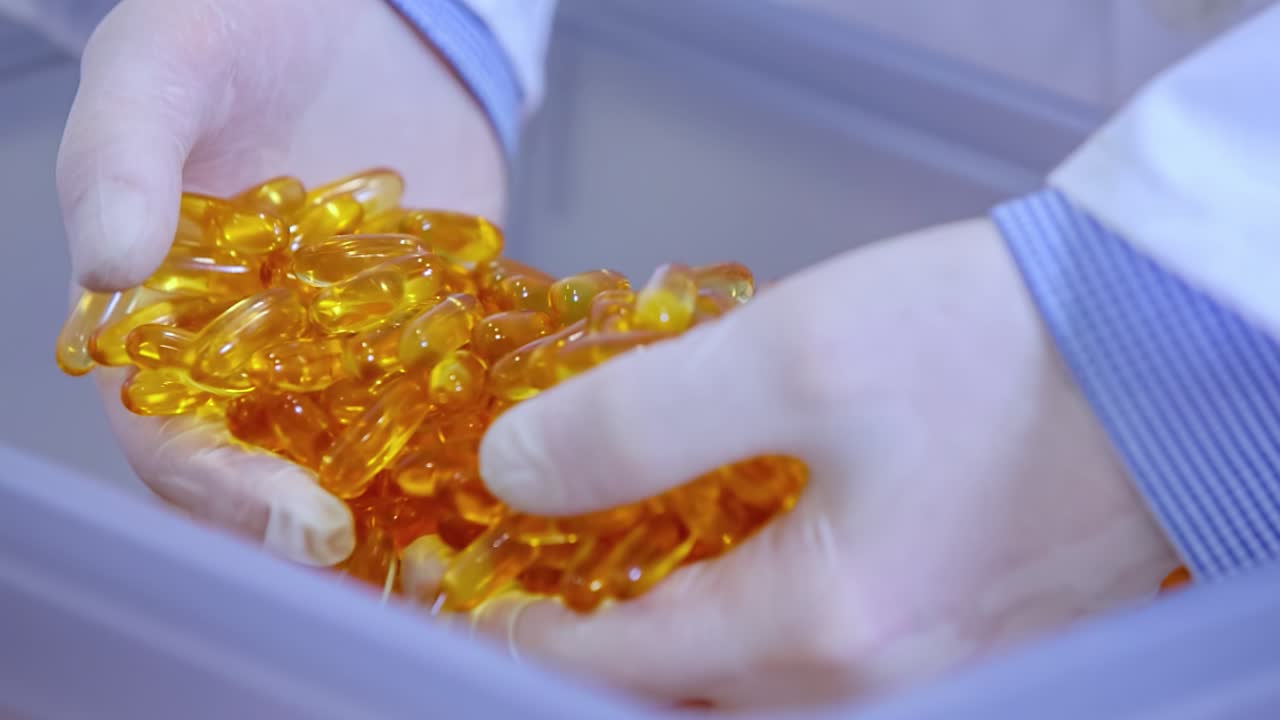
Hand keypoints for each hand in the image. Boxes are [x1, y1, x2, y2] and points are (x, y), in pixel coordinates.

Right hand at [58, 0, 505, 563]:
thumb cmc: (239, 26)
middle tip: (411, 568)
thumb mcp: (167, 65)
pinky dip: (490, 433)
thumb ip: (123, 154)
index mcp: (167, 326)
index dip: (232, 492)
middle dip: (342, 531)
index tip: (302, 520)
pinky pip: (457, 397)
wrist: (360, 10)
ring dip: (423, 510)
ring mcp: (353, 353)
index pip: (178, 441)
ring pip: (376, 460)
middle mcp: (259, 359)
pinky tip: (543, 459)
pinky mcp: (431, 328)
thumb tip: (106, 261)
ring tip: (487, 546)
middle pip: (283, 479)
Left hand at [443, 218, 1178, 710]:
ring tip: (636, 601)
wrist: (1156, 346)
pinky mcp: (976, 650)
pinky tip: (749, 592)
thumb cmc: (989, 345)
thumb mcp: (792, 356)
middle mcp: (878, 687)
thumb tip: (518, 470)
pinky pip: (836, 683)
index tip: (491, 602)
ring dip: (684, 667)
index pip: (623, 668)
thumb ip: (636, 423)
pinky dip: (763, 655)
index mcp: (820, 629)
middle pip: (692, 710)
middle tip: (554, 607)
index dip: (537, 638)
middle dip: (609, 668)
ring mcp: (937, 680)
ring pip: (762, 707)